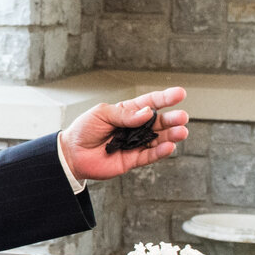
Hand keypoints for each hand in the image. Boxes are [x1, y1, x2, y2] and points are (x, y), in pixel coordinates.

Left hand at [61, 87, 190, 182]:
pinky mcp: (132, 160)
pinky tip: (169, 147)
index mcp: (127, 112)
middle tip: (182, 117)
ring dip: (170, 136)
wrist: (71, 154)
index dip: (165, 98)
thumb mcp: (102, 114)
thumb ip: (124, 114)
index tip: (180, 94)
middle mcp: (134, 128)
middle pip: (158, 122)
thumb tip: (147, 112)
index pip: (149, 103)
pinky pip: (149, 155)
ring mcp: (135, 144)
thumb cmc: (84, 130)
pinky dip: (159, 151)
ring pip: (157, 139)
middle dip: (171, 119)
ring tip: (182, 132)